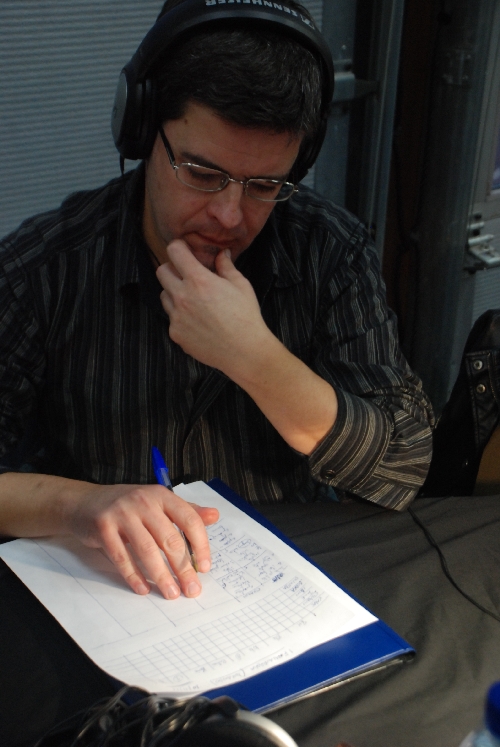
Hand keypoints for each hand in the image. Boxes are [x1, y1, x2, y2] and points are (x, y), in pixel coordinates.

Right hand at [67, 482, 218, 599]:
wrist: (85, 502)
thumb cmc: (128, 506)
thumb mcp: (159, 503)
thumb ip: (186, 511)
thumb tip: (215, 516)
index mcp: (162, 496)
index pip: (189, 520)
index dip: (200, 545)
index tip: (204, 567)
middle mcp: (143, 501)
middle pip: (169, 538)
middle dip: (183, 567)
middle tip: (192, 589)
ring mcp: (122, 513)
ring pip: (147, 549)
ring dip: (161, 575)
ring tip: (171, 593)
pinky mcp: (103, 527)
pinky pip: (121, 556)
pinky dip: (133, 575)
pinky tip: (143, 588)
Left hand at [156, 240, 270, 375]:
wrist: (244, 351)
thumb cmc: (246, 316)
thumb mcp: (241, 285)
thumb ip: (226, 266)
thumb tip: (222, 253)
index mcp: (198, 280)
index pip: (174, 251)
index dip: (179, 247)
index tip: (185, 251)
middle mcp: (182, 296)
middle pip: (162, 271)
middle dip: (173, 269)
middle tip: (188, 275)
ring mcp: (176, 316)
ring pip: (164, 295)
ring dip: (174, 292)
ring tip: (193, 300)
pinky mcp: (175, 334)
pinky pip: (171, 318)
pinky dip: (180, 316)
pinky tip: (197, 321)